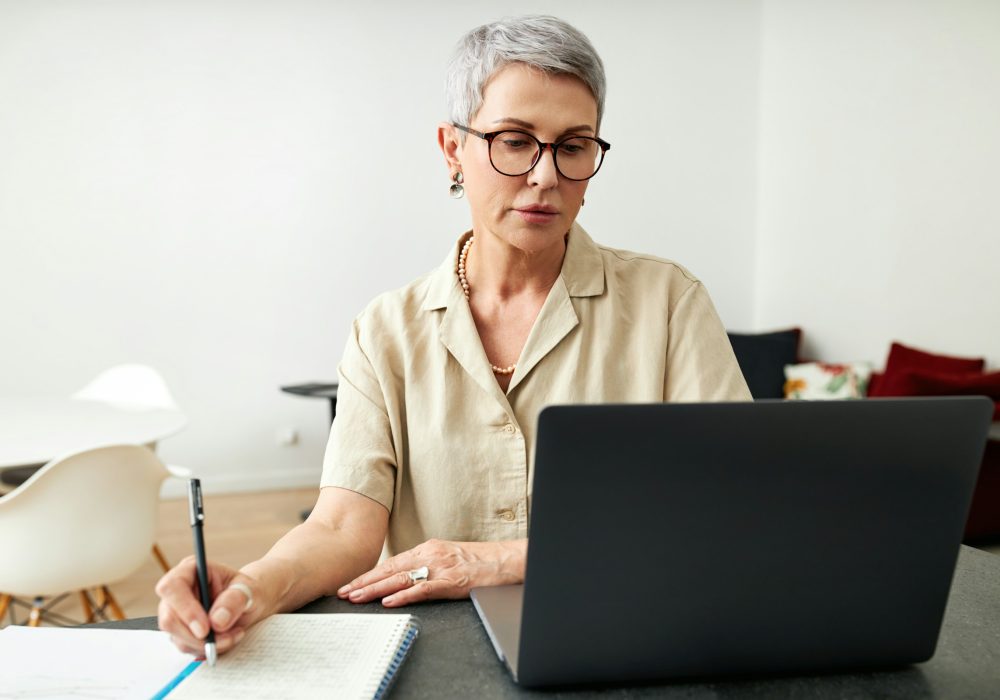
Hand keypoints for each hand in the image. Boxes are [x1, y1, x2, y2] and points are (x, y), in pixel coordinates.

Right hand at [155, 556, 261, 655]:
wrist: (248, 602)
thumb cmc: (246, 590)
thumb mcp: (248, 589)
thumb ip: (234, 600)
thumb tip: (216, 621)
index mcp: (190, 570)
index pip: (172, 587)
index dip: (185, 609)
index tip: (205, 629)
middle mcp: (178, 591)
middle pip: (169, 618)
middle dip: (197, 635)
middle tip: (224, 639)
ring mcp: (176, 612)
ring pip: (177, 637)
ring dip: (206, 644)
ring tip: (233, 635)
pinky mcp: (180, 631)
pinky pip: (186, 646)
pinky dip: (207, 648)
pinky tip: (226, 638)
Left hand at [336, 538, 525, 606]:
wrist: (506, 560)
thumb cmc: (481, 561)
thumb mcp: (449, 556)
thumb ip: (428, 563)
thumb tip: (407, 576)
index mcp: (429, 548)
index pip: (393, 562)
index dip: (370, 573)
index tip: (352, 583)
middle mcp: (430, 554)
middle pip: (390, 569)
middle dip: (364, 581)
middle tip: (343, 591)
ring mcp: (440, 567)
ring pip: (400, 578)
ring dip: (375, 589)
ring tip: (356, 597)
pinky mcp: (451, 581)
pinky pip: (422, 589)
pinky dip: (403, 595)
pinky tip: (388, 601)